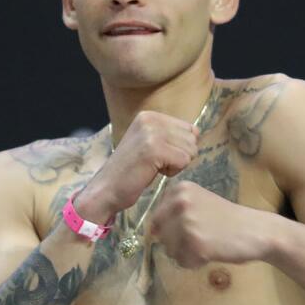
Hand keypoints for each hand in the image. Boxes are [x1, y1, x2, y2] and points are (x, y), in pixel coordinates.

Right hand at [76, 111, 199, 222]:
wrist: (106, 189)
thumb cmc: (131, 171)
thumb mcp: (149, 143)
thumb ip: (170, 134)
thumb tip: (197, 132)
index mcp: (149, 116)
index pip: (188, 128)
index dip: (179, 147)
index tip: (157, 155)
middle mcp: (150, 119)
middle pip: (191, 139)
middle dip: (179, 156)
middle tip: (155, 164)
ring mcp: (152, 133)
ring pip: (189, 150)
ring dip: (176, 164)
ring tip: (154, 168)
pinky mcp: (155, 149)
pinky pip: (183, 161)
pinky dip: (172, 172)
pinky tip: (154, 173)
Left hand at [150, 182, 273, 267]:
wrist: (256, 231)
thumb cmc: (228, 219)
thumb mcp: (198, 204)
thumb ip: (174, 212)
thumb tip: (151, 232)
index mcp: (179, 189)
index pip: (156, 218)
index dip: (173, 229)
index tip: (195, 225)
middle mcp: (180, 202)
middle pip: (160, 235)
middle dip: (177, 243)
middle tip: (203, 237)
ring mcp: (187, 223)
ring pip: (169, 250)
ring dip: (186, 253)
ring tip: (208, 244)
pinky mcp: (195, 244)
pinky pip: (182, 262)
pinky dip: (195, 263)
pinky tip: (211, 252)